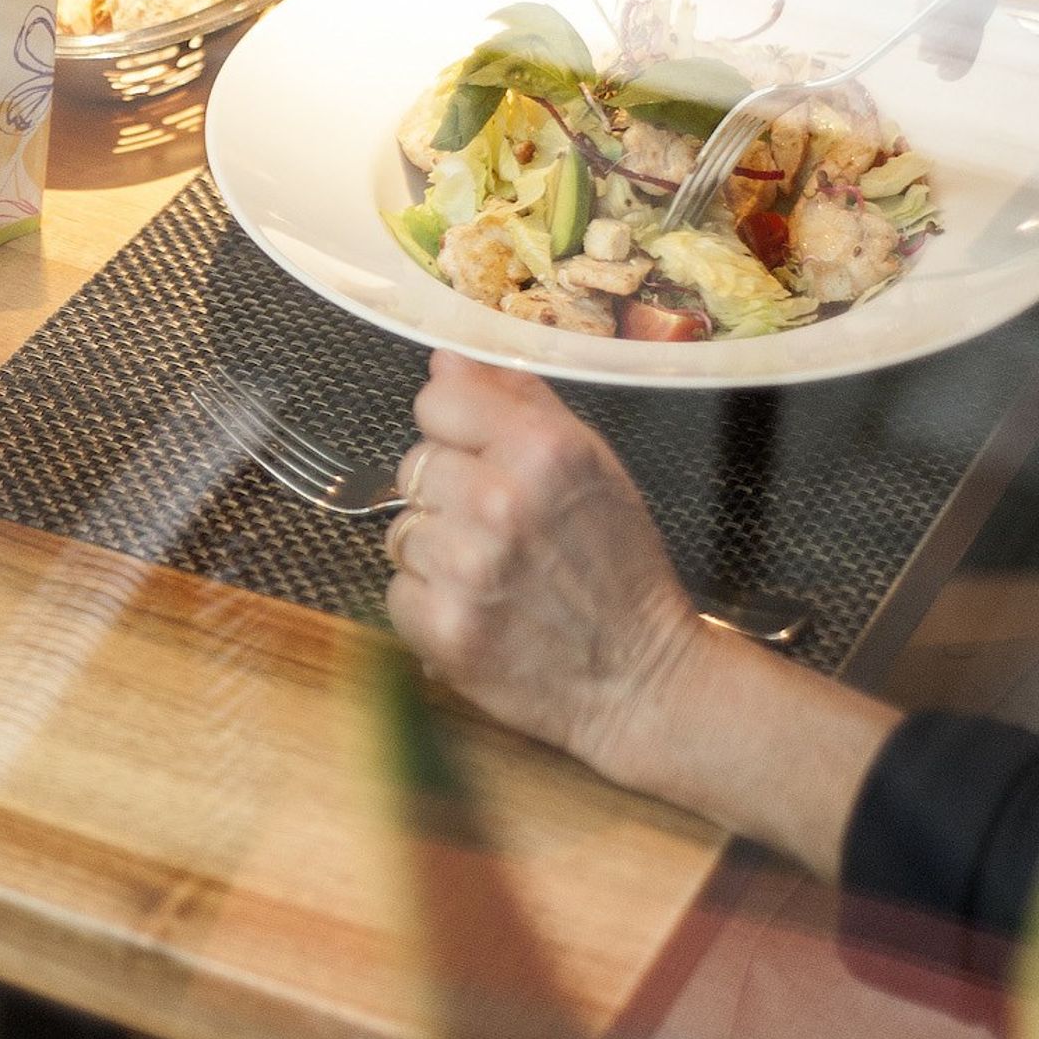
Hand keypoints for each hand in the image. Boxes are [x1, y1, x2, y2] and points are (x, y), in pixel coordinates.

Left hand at [385, 352, 701, 786]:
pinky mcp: (444, 629)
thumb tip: (448, 357)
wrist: (641, 680)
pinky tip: (479, 613)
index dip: (455, 429)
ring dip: (437, 553)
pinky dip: (429, 606)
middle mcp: (500, 501)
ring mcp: (468, 568)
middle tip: (501, 531)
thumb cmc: (619, 569)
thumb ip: (519, 402)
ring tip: (495, 576)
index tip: (480, 456)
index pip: (437, 400)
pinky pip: (397, 593)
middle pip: (415, 466)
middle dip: (448, 495)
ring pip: (401, 531)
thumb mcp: (592, 466)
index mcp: (544, 450)